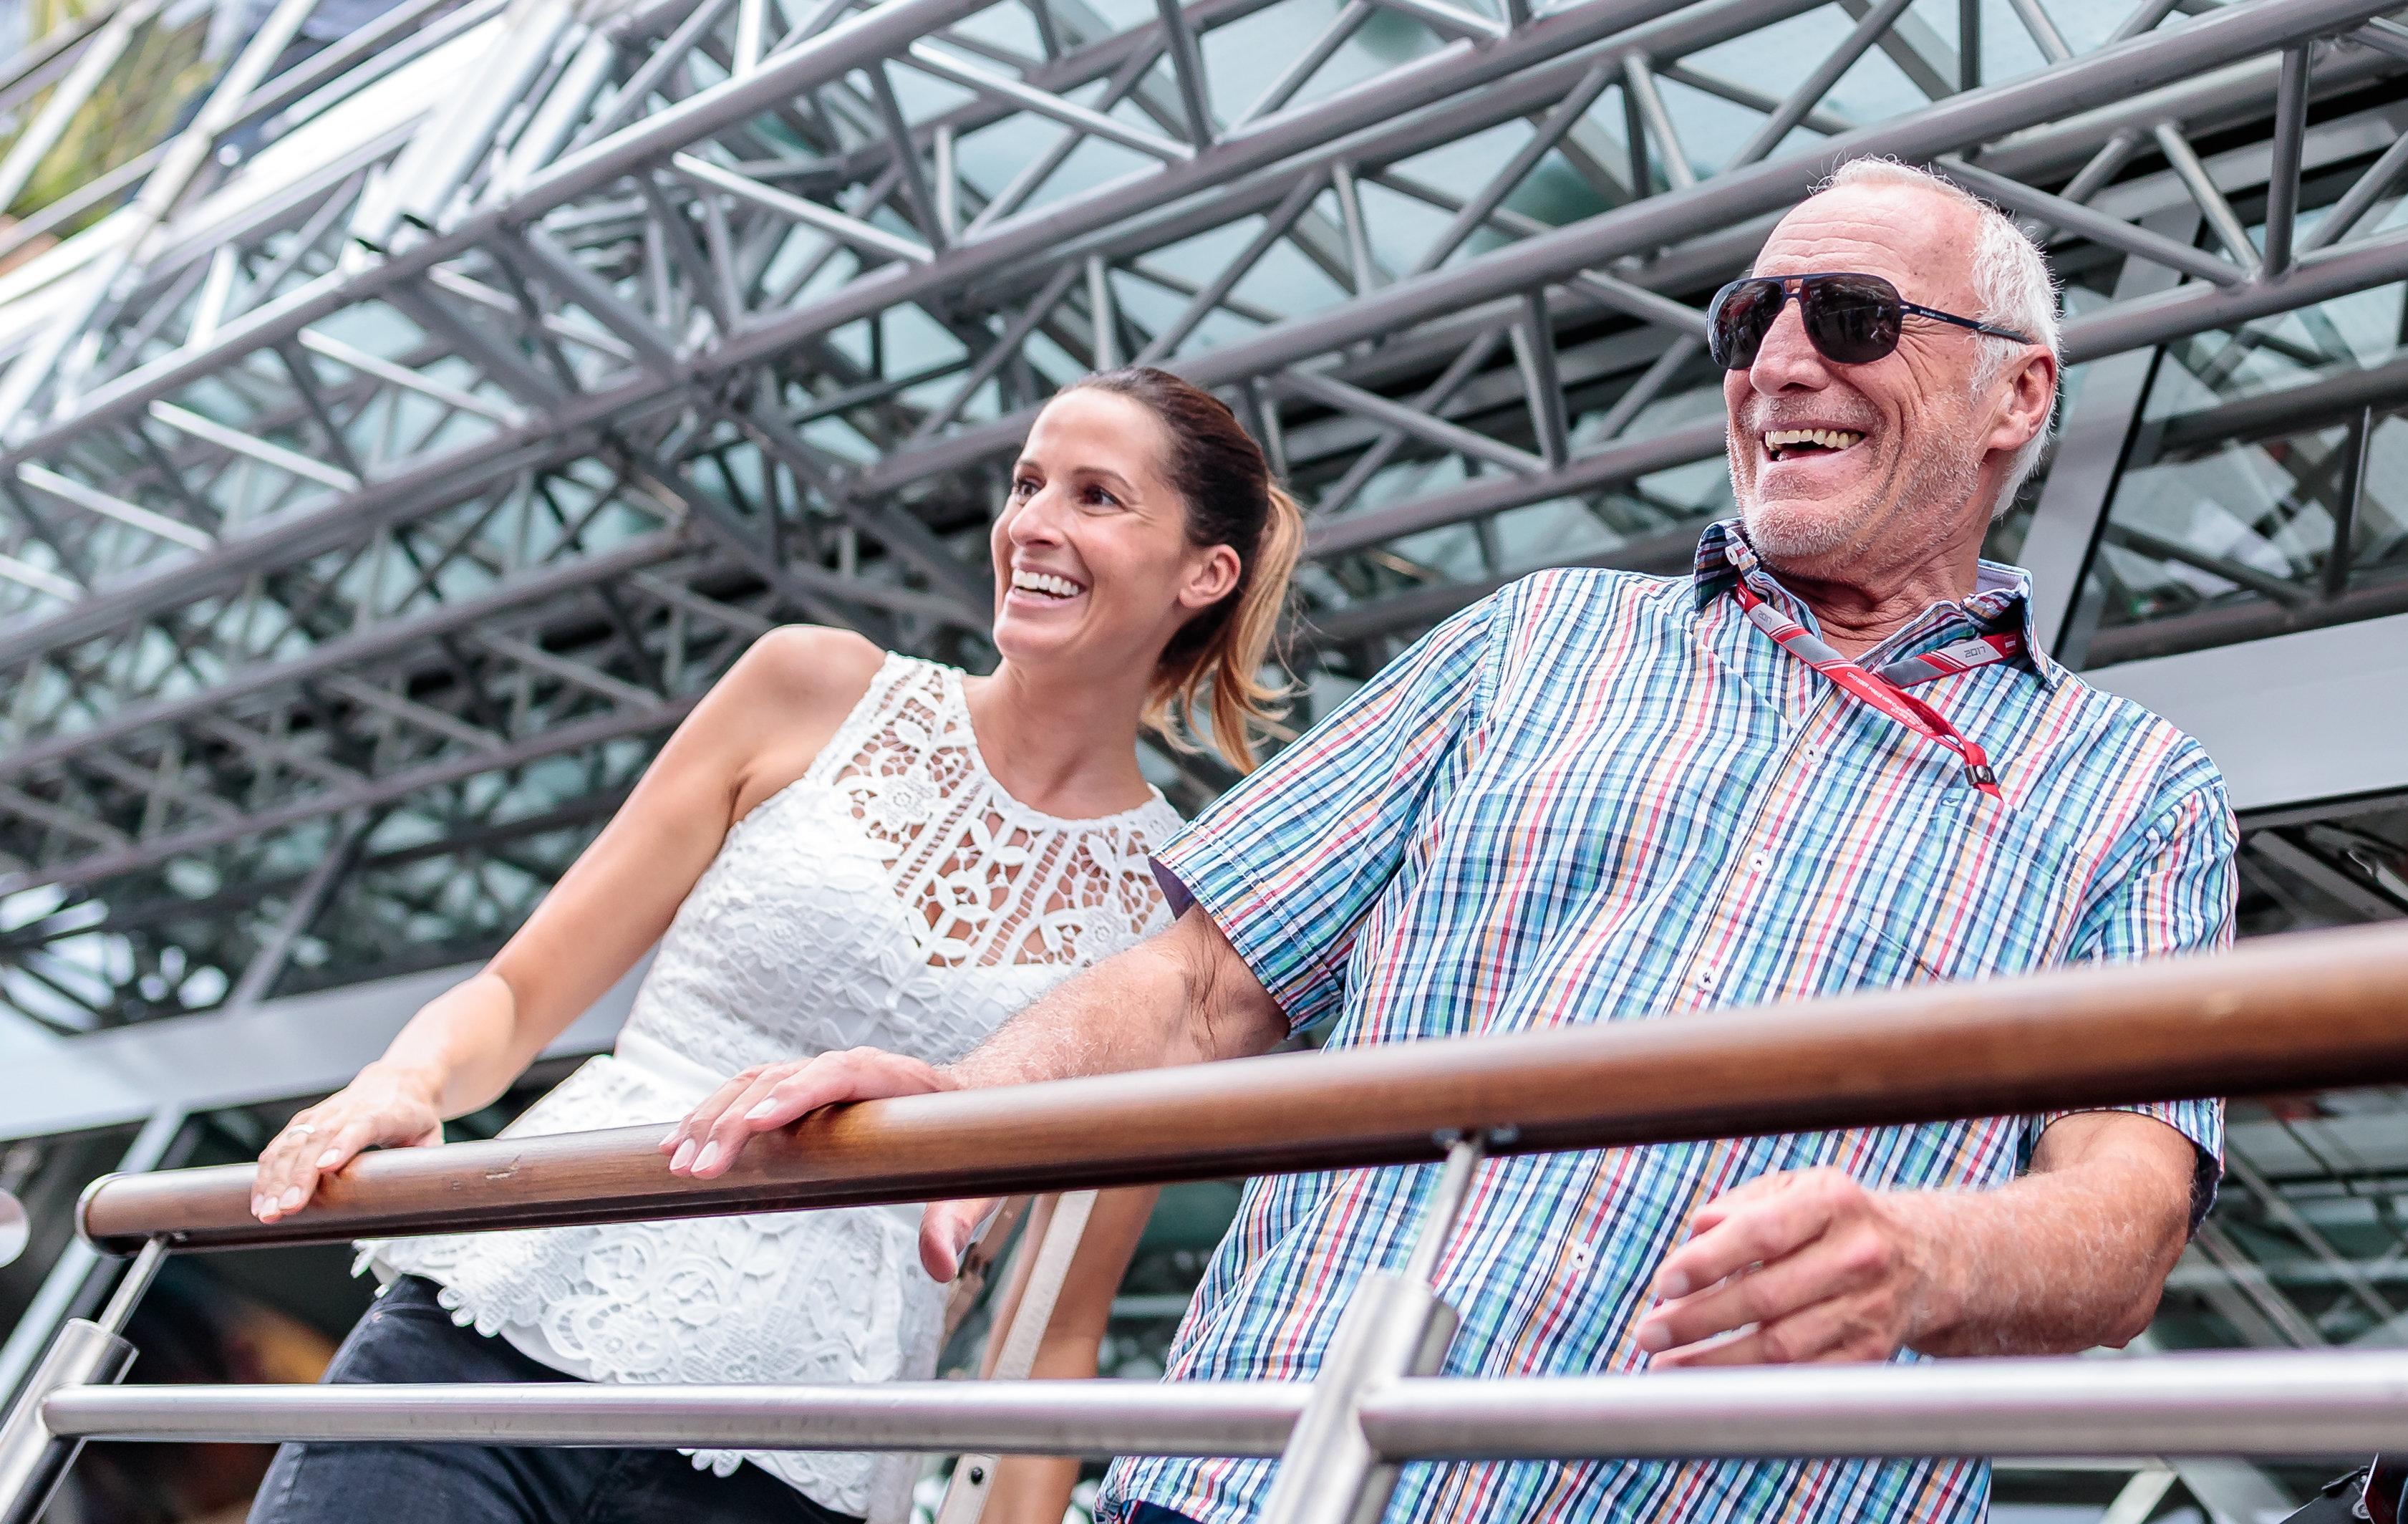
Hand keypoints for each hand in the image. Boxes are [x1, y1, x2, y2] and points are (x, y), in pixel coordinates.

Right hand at [252, 1064, 444, 1221]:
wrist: (397, 1079)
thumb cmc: (414, 1113)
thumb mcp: (432, 1133)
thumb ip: (430, 1162)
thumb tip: (428, 1194)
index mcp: (383, 1113)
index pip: (361, 1127)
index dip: (342, 1145)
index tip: (326, 1167)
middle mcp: (348, 1111)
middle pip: (318, 1139)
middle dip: (298, 1176)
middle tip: (287, 1209)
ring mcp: (322, 1114)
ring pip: (293, 1143)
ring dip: (275, 1179)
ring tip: (267, 1212)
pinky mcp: (305, 1120)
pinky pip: (280, 1145)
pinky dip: (266, 1172)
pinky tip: (259, 1197)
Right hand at [658, 1048, 996, 1280]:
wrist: (976, 1098)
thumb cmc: (975, 1137)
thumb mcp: (978, 1179)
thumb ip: (957, 1219)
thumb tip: (939, 1264)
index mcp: (898, 1079)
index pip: (841, 1073)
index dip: (798, 1093)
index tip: (759, 1120)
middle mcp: (853, 1069)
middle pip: (784, 1080)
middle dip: (737, 1121)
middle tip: (700, 1169)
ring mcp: (823, 1077)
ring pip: (756, 1083)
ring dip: (714, 1119)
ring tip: (680, 1163)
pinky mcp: (802, 1092)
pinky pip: (749, 1094)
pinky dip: (713, 1117)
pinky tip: (680, 1146)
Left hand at [1632, 1167, 1945, 1366]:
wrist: (1924, 1258)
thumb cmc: (1832, 1220)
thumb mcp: (1793, 1190)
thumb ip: (1738, 1208)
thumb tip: (1693, 1239)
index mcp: (1831, 1202)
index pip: (1761, 1234)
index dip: (1708, 1261)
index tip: (1662, 1283)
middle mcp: (1857, 1256)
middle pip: (1766, 1298)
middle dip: (1698, 1321)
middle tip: (1648, 1334)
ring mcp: (1869, 1310)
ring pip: (1782, 1349)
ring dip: (1716, 1363)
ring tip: (1665, 1368)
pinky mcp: (1870, 1355)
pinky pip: (1805, 1380)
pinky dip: (1755, 1387)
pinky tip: (1713, 1387)